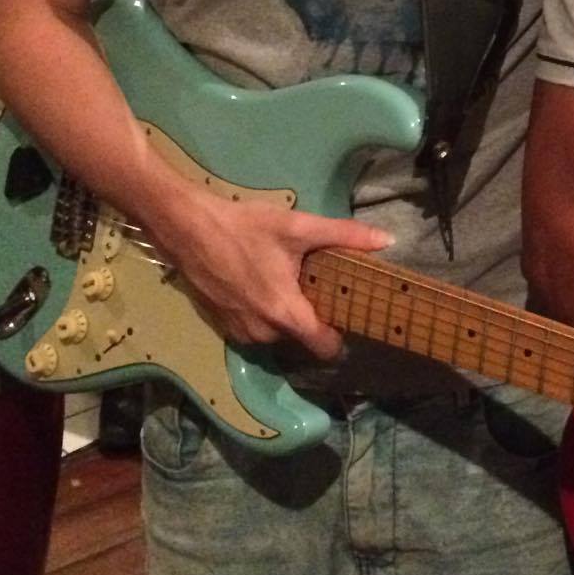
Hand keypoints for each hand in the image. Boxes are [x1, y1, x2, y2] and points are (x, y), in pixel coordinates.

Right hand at [150, 182, 390, 357]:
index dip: (341, 340)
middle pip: (301, 337)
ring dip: (285, 315)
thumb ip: (344, 236)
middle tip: (319, 288)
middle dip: (312, 317)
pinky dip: (263, 312)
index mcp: (285, 313)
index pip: (324, 347)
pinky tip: (263, 282)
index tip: (353, 321)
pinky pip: (255, 328)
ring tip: (290, 281)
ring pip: (277, 333)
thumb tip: (387, 241)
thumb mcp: (297, 227)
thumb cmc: (244, 228)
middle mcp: (263, 332)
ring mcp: (239, 332)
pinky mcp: (222, 325)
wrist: (186, 228)